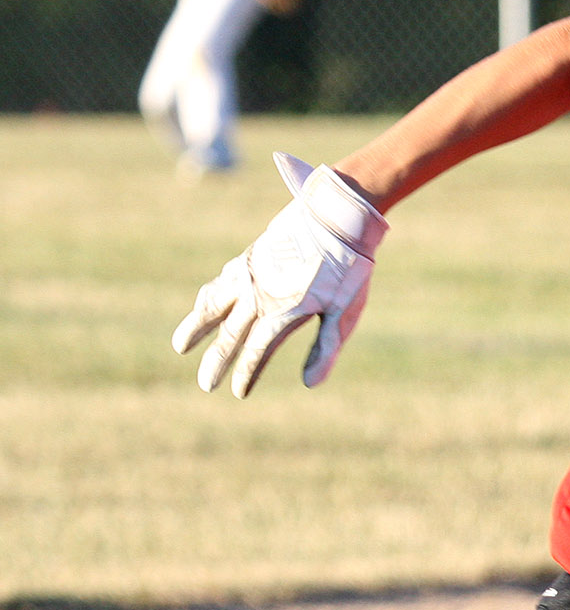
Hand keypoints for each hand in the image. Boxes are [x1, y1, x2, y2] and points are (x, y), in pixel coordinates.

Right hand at [172, 152, 388, 397]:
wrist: (336, 216)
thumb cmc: (348, 268)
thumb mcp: (344, 311)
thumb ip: (325, 348)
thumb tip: (310, 384)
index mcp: (283, 313)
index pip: (257, 351)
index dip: (246, 373)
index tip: (238, 392)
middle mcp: (259, 296)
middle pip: (230, 335)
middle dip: (216, 362)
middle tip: (205, 385)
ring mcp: (250, 275)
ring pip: (213, 305)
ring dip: (196, 327)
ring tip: (180, 346)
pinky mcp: (250, 258)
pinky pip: (220, 282)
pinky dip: (208, 297)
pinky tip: (203, 302)